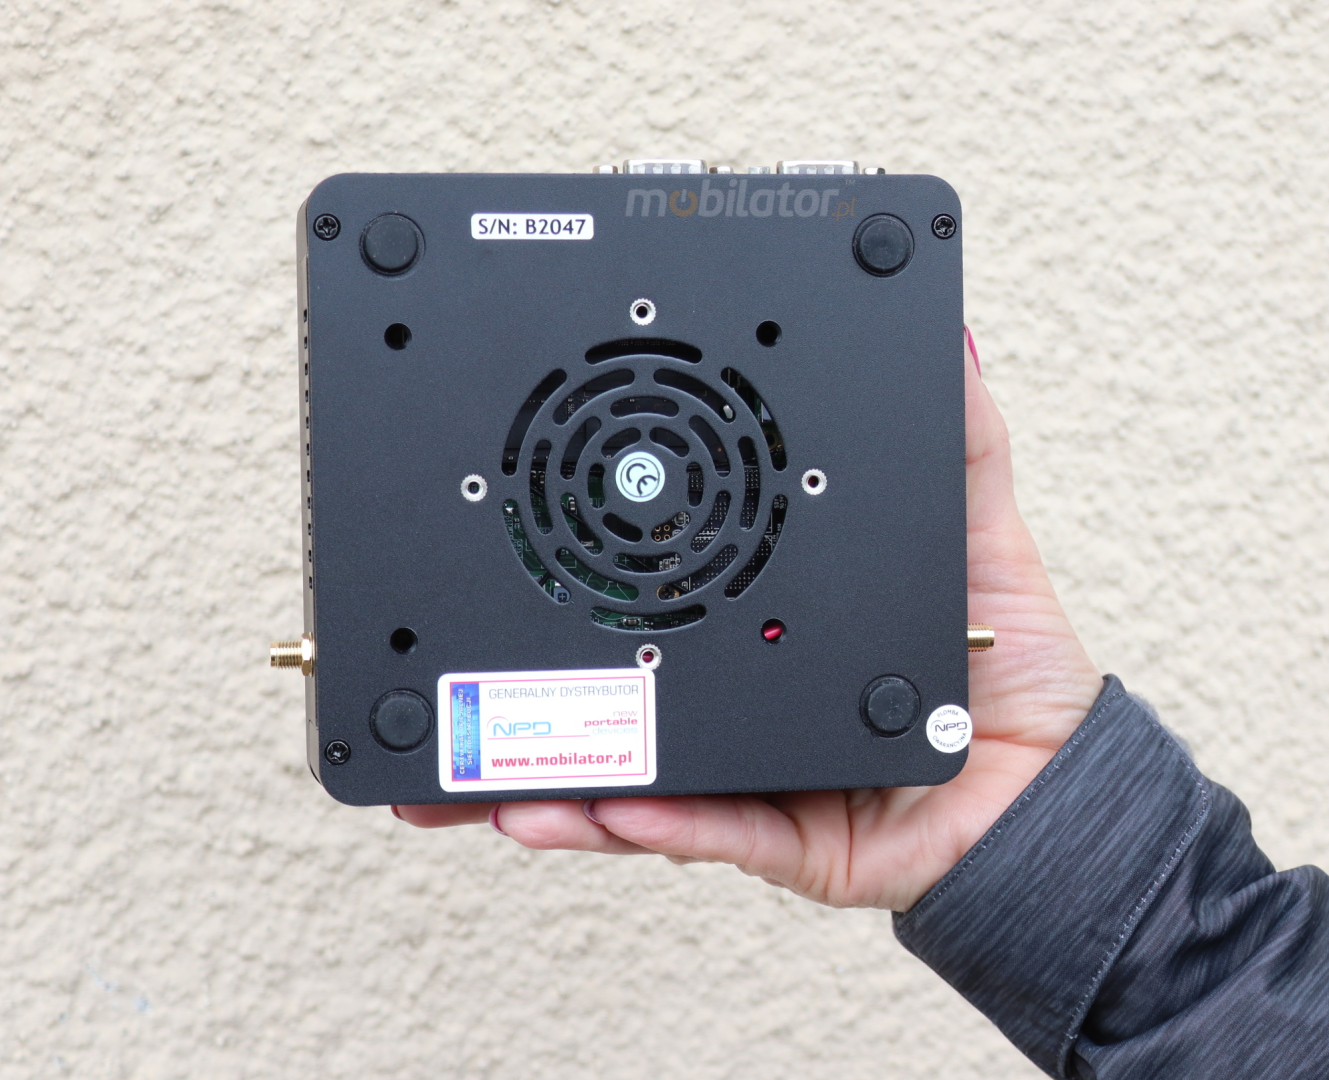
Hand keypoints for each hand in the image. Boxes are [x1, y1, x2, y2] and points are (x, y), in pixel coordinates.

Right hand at [396, 330, 1102, 911]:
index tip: (522, 518)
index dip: (589, 552)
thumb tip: (945, 330)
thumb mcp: (973, 524)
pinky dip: (637, 815)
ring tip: (465, 753)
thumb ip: (954, 433)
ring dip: (533, 761)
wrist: (1042, 785)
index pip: (657, 576)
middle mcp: (729, 684)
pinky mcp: (766, 831)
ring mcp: (738, 762)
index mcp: (756, 614)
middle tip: (440, 654)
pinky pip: (693, 828)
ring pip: (617, 763)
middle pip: (606, 677)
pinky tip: (575, 801)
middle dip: (513, 676)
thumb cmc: (1000, 657)